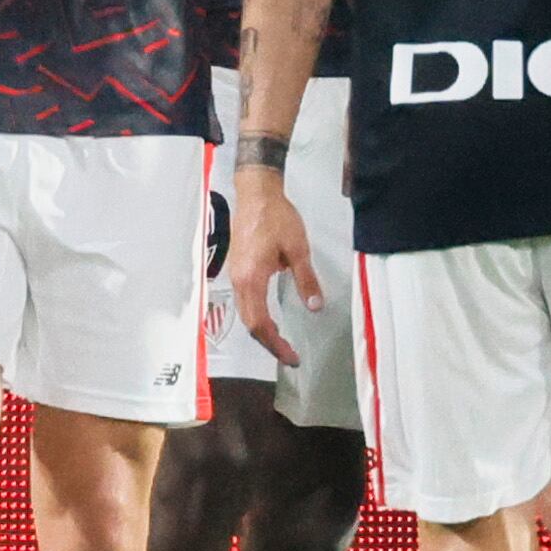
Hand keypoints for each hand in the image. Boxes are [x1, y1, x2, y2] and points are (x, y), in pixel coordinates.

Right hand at [229, 171, 324, 361]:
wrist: (256, 193)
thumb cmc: (277, 218)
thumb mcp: (298, 248)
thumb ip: (306, 279)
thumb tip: (315, 307)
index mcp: (252, 279)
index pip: (260, 324)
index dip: (276, 344)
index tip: (292, 357)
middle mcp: (239, 281)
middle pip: (249, 323)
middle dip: (269, 343)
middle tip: (289, 356)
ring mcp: (235, 275)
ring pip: (245, 313)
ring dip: (261, 331)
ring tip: (281, 342)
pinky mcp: (237, 268)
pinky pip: (244, 301)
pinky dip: (256, 316)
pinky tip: (270, 318)